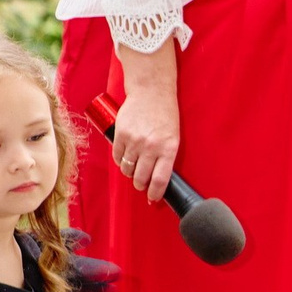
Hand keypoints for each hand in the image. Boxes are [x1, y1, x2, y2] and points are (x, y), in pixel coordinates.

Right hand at [113, 77, 180, 204]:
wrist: (151, 92)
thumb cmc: (165, 116)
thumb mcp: (174, 137)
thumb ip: (166, 157)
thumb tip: (157, 179)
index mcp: (168, 149)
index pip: (160, 180)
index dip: (155, 193)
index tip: (152, 199)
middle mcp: (151, 147)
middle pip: (141, 177)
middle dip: (140, 185)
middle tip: (141, 185)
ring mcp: (134, 140)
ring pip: (127, 169)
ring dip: (130, 173)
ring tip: (133, 170)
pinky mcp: (121, 134)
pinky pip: (117, 157)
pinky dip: (120, 162)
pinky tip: (124, 159)